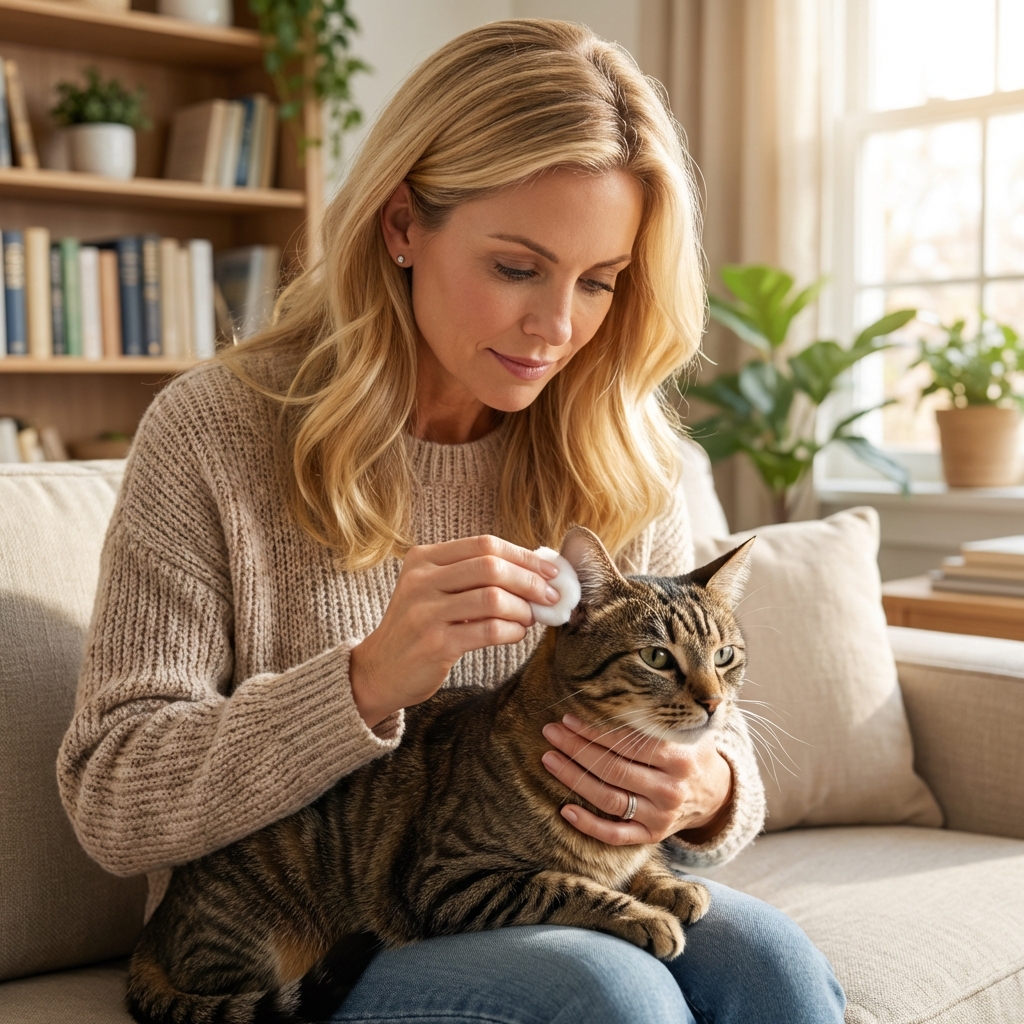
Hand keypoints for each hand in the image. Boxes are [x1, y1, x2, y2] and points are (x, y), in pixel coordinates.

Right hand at [350, 536, 560, 727]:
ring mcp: (425, 612)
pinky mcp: (435, 644)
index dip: (523, 556)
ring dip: (523, 609)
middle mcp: (421, 580)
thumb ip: (473, 576)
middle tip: (550, 596)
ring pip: (493, 598)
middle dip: (530, 581)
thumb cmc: (419, 627)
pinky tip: (516, 634)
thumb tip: (535, 571)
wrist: (380, 670)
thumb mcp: (434, 590)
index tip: (550, 570)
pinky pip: (488, 630)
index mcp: (423, 558)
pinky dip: (512, 631)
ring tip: (530, 618)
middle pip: (491, 567)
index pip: (484, 544)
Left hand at [540, 714, 733, 845]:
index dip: (595, 731)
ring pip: (609, 799)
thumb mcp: (688, 730)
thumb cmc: (691, 753)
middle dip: (577, 749)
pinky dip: (589, 825)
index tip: (569, 719)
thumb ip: (663, 715)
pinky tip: (565, 810)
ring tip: (549, 759)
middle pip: (613, 769)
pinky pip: (616, 835)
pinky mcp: (652, 837)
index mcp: (678, 758)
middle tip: (551, 733)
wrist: (717, 795)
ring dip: (574, 779)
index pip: (628, 743)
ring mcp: (661, 817)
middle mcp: (670, 789)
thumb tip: (622, 685)